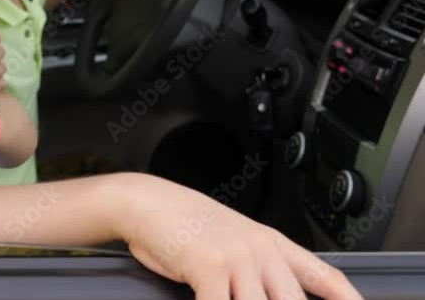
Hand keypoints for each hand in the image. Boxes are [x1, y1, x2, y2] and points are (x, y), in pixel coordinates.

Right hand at [115, 174, 362, 299]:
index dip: (347, 297)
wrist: (147, 203)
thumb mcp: (228, 239)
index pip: (322, 275)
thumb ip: (255, 266)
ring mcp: (237, 259)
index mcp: (270, 242)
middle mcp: (260, 250)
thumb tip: (266, 290)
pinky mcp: (209, 268)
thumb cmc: (182, 223)